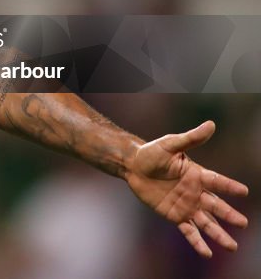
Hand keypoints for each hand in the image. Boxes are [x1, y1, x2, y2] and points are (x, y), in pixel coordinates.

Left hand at [126, 120, 248, 257]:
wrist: (132, 166)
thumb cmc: (151, 152)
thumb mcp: (171, 144)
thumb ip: (191, 138)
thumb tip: (211, 124)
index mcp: (197, 174)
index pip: (216, 181)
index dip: (229, 186)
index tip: (244, 192)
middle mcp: (196, 192)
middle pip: (216, 206)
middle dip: (229, 215)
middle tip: (244, 223)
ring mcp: (187, 205)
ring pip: (206, 223)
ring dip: (219, 234)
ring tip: (232, 247)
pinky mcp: (175, 216)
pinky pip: (188, 231)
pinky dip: (197, 242)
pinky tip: (207, 253)